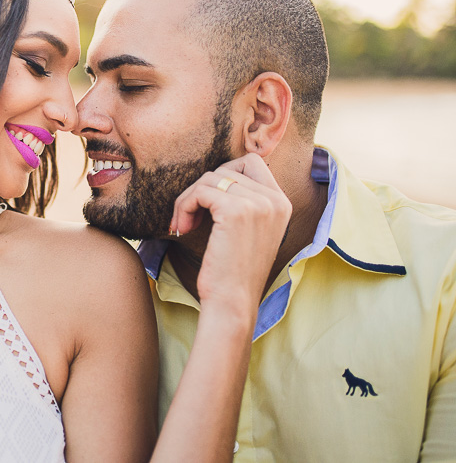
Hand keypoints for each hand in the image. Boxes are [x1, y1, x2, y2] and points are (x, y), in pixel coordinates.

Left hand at [170, 153, 291, 319]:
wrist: (233, 302)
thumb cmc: (233, 270)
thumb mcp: (248, 230)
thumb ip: (244, 200)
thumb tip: (215, 173)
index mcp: (282, 202)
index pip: (250, 161)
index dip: (223, 174)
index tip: (208, 201)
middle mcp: (275, 200)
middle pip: (225, 169)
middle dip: (200, 188)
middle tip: (189, 216)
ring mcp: (258, 204)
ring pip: (209, 179)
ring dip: (188, 200)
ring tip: (183, 225)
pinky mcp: (235, 211)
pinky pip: (200, 192)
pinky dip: (184, 207)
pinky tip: (182, 229)